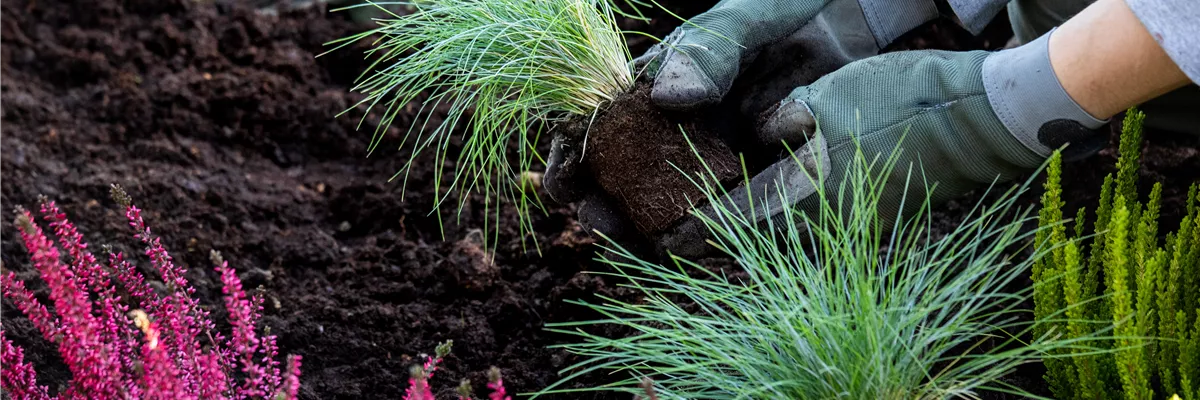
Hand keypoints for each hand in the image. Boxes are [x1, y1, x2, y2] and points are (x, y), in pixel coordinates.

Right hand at [545, 0, 929, 246]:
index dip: (569, 155)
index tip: (563, 182)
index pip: (592, 123)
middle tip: (601, 223)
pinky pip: (716, 219)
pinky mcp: (746, 183)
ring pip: (660, 206)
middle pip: (617, 177)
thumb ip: (708, 51)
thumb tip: (667, 98)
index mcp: (651, 85)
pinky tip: (697, 249)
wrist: (852, 28)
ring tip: (644, 245)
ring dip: (645, 232)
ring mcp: (705, 159)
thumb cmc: (786, 10)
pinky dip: (700, 238)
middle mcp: (669, 128)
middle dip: (601, 205)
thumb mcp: (746, 19)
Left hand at [661, 30, 1109, 257]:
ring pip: (786, 237)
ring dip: (755, 228)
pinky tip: (782, 196)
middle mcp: (822, 225)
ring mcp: (851, 230)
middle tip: (685, 223)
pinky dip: (791, 218)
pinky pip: (817, 228)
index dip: (692, 231)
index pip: (729, 225)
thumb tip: (762, 139)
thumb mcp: (824, 98)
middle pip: (753, 241)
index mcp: (801, 197)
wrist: (978, 120)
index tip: (663, 237)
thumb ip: (780, 125)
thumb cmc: (900, 102)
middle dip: (719, 234)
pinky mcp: (872, 224)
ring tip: (728, 209)